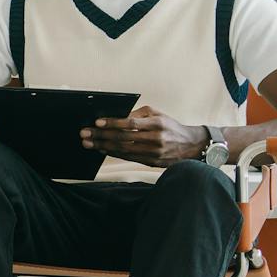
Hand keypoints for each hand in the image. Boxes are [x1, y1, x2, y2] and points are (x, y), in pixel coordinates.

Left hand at [81, 105, 207, 167]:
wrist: (191, 145)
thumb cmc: (170, 126)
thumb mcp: (158, 114)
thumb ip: (137, 115)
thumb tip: (116, 118)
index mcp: (158, 124)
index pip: (131, 123)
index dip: (113, 123)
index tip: (97, 122)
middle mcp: (156, 139)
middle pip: (123, 138)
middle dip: (101, 135)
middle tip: (84, 133)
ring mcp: (154, 152)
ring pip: (123, 150)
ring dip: (103, 146)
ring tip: (88, 143)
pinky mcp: (151, 162)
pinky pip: (128, 157)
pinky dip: (113, 153)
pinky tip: (101, 149)